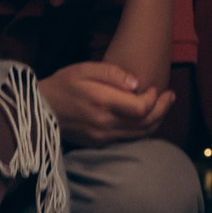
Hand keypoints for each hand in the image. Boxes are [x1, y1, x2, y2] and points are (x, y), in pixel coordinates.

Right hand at [38, 60, 171, 144]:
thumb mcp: (85, 69)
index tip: (153, 87)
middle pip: (146, 123)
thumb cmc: (63, 84)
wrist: (40, 109)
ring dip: (156, 120)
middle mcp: (104, 124)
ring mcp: (102, 137)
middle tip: (170, 95)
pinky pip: (129, 139)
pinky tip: (146, 117)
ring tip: (164, 105)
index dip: (154, 98)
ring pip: (140, 134)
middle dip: (163, 109)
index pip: (141, 108)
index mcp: (102, 103)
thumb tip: (137, 84)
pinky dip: (142, 129)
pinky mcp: (100, 143)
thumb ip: (113, 74)